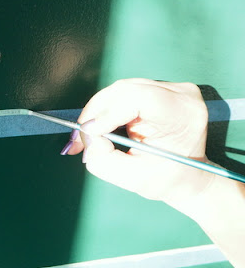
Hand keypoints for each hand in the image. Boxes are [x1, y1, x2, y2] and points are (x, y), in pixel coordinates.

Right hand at [65, 78, 214, 203]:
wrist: (187, 175)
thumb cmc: (167, 179)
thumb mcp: (133, 179)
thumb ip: (104, 160)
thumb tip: (87, 135)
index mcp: (182, 115)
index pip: (140, 98)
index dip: (109, 111)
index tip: (90, 133)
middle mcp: (180, 94)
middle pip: (124, 91)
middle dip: (94, 115)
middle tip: (79, 142)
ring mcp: (170, 88)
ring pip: (118, 91)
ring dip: (96, 113)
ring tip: (85, 138)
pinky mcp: (158, 88)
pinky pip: (122, 93)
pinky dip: (104, 110)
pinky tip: (97, 128)